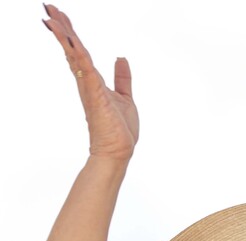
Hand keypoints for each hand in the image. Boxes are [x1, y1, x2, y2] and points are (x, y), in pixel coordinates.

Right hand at [42, 4, 138, 159]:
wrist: (119, 150)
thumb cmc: (120, 129)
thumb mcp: (125, 96)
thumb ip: (122, 77)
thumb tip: (121, 58)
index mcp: (92, 81)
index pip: (78, 52)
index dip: (69, 34)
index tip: (60, 17)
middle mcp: (86, 82)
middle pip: (71, 50)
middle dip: (61, 28)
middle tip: (48, 7)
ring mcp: (89, 88)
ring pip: (74, 56)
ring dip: (64, 36)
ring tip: (51, 17)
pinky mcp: (95, 95)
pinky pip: (86, 70)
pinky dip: (79, 55)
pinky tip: (72, 41)